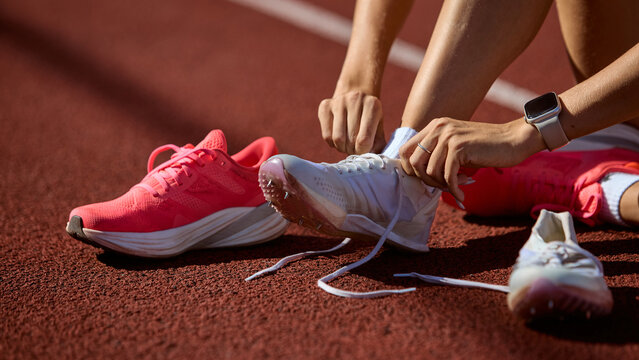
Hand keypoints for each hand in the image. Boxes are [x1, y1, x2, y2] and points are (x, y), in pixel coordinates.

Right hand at [318, 91, 385, 154]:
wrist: (356, 96)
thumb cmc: (369, 118)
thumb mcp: (379, 129)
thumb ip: (378, 145)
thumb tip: (372, 158)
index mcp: (372, 105)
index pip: (364, 140)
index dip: (362, 151)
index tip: (363, 150)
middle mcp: (355, 99)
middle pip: (350, 140)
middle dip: (353, 150)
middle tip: (355, 148)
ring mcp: (338, 102)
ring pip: (337, 139)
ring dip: (342, 148)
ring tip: (347, 144)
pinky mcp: (325, 106)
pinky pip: (326, 135)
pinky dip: (332, 143)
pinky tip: (338, 138)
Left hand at [399, 117, 545, 201]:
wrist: (514, 139)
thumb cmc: (485, 148)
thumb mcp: (455, 147)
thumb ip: (437, 155)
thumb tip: (416, 175)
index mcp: (434, 126)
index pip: (404, 151)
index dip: (410, 170)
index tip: (427, 180)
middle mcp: (438, 128)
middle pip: (413, 163)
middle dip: (426, 180)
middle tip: (444, 186)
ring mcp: (448, 136)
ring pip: (430, 172)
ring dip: (443, 185)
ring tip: (458, 185)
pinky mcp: (459, 147)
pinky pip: (447, 176)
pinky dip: (454, 189)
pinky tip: (462, 194)